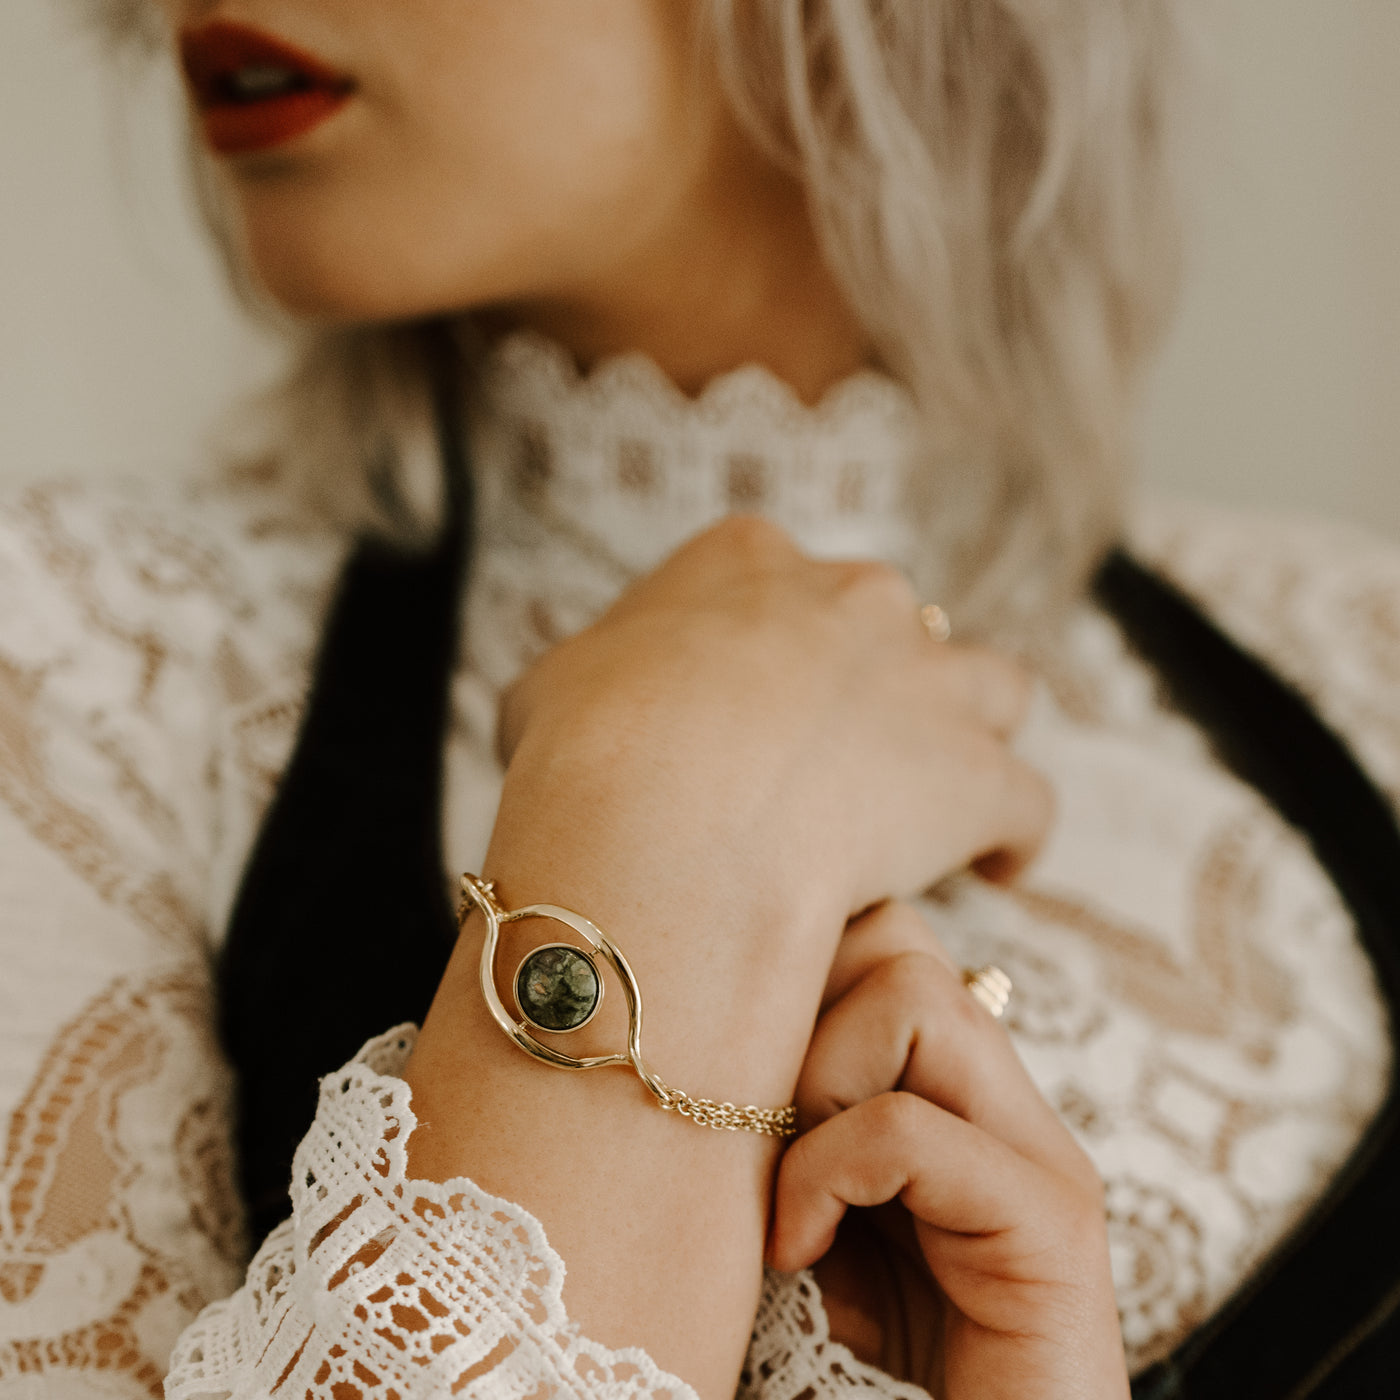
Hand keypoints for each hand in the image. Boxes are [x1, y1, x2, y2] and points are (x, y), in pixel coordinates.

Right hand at [493, 516, 1050, 945]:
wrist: (662, 810)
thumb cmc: (589, 743)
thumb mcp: (551, 683)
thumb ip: (593, 676)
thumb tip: (591, 703)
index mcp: (748, 562)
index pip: (781, 583)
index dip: (773, 649)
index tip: (758, 705)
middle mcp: (854, 600)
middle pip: (895, 626)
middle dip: (877, 683)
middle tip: (839, 757)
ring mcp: (925, 681)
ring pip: (991, 689)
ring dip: (969, 735)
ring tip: (937, 796)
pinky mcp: (974, 774)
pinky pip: (1027, 800)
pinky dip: (1013, 834)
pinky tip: (993, 867)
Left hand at [768, 901, 1127, 1399]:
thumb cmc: (874, 1366)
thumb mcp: (817, 1218)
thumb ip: (795, 1129)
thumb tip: (701, 1038)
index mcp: (960, 1092)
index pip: (884, 934)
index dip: (795, 974)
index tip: (738, 1073)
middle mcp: (1010, 1099)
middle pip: (896, 937)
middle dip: (804, 1013)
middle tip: (766, 1123)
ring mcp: (1040, 1153)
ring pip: (914, 993)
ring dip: (817, 1084)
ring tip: (790, 1187)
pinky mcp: (1048, 1223)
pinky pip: (904, 1127)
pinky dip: (824, 1176)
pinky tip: (798, 1250)